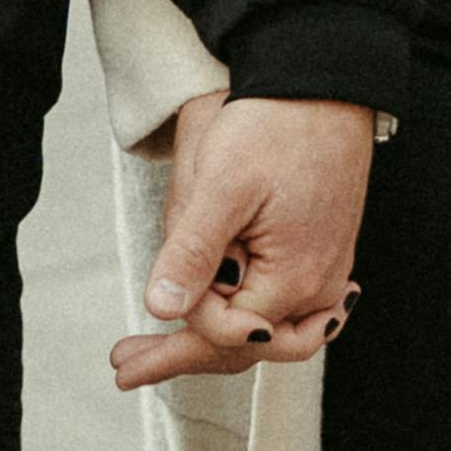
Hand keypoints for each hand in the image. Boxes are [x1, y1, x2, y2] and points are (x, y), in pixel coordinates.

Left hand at [109, 90, 373, 392]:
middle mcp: (320, 287)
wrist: (321, 82)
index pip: (224, 333)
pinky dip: (242, 315)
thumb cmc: (272, 124)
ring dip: (210, 337)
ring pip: (264, 328)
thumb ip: (192, 251)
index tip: (124, 354)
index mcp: (295, 276)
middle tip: (123, 368)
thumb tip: (161, 308)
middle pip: (245, 343)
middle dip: (183, 357)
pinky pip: (281, 306)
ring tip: (154, 349)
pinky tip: (216, 314)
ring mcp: (326, 273)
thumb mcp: (221, 185)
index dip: (173, 341)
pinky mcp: (322, 254)